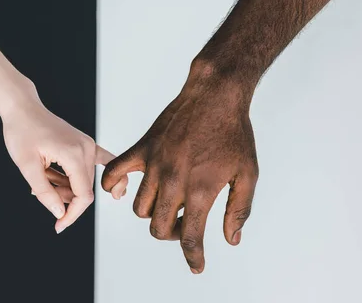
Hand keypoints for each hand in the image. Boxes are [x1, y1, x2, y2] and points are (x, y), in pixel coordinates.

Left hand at [2, 88, 113, 232]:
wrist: (23, 108)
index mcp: (74, 154)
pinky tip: (116, 190)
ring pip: (85, 181)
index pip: (83, 196)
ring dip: (66, 187)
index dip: (71, 215)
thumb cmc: (21, 132)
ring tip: (43, 175)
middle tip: (37, 190)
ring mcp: (89, 145)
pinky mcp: (86, 144)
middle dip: (63, 199)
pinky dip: (107, 176)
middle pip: (84, 190)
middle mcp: (87, 149)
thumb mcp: (26, 166)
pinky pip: (103, 162)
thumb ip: (44, 192)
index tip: (58, 226)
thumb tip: (60, 214)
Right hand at [102, 61, 258, 272]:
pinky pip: (115, 173)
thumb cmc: (234, 134)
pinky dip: (114, 186)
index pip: (190, 237)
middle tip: (185, 220)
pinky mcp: (142, 149)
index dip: (193, 257)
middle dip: (172, 234)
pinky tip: (124, 189)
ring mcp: (154, 164)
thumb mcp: (248, 174)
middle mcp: (173, 181)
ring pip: (139, 208)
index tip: (196, 266)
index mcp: (200, 190)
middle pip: (158, 228)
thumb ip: (239, 210)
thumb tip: (231, 239)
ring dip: (152, 214)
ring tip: (167, 202)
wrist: (215, 95)